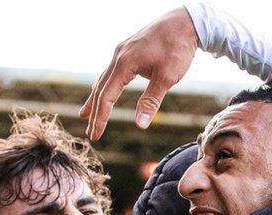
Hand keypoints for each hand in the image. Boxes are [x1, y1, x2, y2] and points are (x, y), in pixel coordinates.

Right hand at [79, 7, 197, 139]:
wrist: (184, 22)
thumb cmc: (177, 48)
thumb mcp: (167, 77)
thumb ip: (151, 101)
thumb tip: (140, 125)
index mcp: (124, 64)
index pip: (106, 97)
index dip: (100, 118)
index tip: (95, 135)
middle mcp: (118, 56)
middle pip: (100, 88)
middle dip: (94, 111)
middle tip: (89, 132)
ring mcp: (122, 51)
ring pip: (104, 79)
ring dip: (96, 98)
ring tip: (86, 114)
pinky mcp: (129, 50)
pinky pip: (112, 71)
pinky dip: (106, 85)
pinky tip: (105, 91)